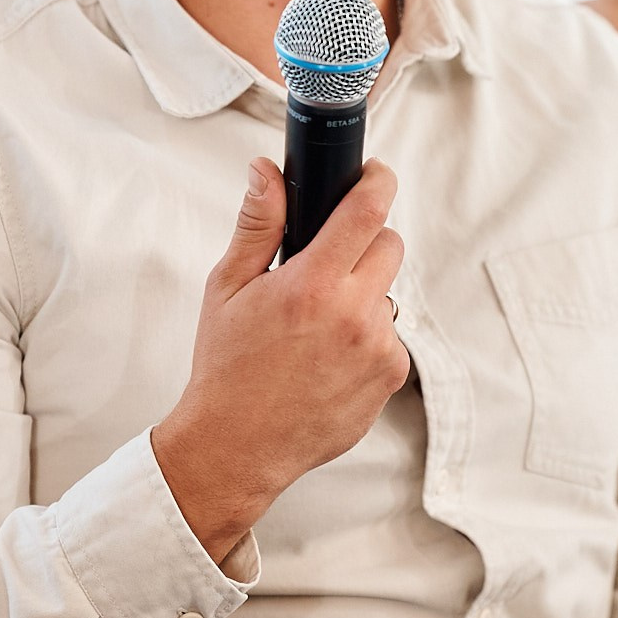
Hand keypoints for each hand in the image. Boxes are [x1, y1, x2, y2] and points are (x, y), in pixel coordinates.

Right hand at [149, 157, 409, 564]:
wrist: (237, 447)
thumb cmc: (226, 366)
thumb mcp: (227, 288)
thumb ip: (257, 224)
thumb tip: (267, 171)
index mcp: (311, 285)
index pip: (367, 210)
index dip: (378, 181)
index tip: (375, 174)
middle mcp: (353, 315)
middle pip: (389, 245)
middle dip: (364, 242)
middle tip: (327, 263)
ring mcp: (378, 349)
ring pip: (388, 293)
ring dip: (363, 295)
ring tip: (318, 324)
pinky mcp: (390, 378)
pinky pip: (391, 337)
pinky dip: (367, 338)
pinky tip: (329, 357)